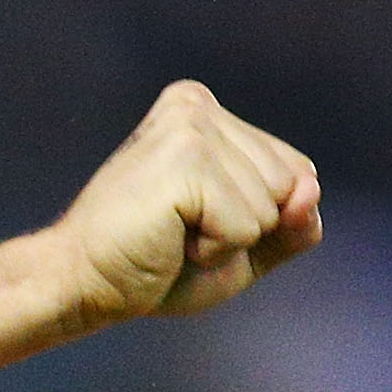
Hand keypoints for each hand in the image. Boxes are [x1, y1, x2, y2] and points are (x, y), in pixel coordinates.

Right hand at [51, 81, 321, 323]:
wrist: (82, 286)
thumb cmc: (153, 266)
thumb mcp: (241, 249)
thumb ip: (291, 224)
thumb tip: (310, 194)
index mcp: (208, 113)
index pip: (294, 172)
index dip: (256, 220)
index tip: (191, 224)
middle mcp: (199, 106)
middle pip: (289, 184)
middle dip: (245, 229)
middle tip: (178, 233)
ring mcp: (192, 126)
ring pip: (272, 205)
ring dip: (228, 242)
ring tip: (171, 235)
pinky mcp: (186, 159)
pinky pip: (247, 225)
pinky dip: (215, 251)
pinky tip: (168, 240)